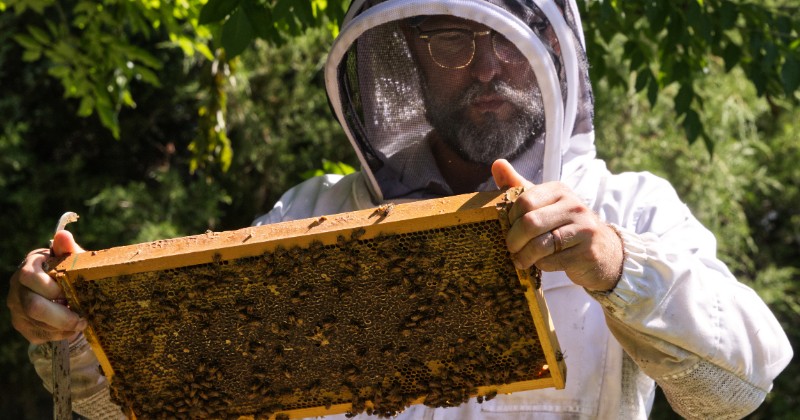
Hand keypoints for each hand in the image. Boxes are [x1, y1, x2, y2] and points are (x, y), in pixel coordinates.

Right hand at [7, 230, 87, 343]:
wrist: (60, 288)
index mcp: (28, 268)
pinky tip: (71, 329)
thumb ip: (67, 249)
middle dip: (62, 316)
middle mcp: (17, 289)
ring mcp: (17, 309)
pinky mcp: (22, 326)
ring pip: (38, 325)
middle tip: (83, 319)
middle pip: (33, 307)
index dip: (52, 288)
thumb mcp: (71, 259)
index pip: (30, 277)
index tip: (71, 292)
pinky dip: (59, 335)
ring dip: (64, 327)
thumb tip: (64, 235)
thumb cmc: (68, 271)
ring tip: (81, 322)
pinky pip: (39, 335)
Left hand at [492, 159, 623, 290]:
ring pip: (539, 245)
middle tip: (511, 249)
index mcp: (560, 190)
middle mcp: (574, 206)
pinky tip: (542, 264)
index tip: (509, 229)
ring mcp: (583, 229)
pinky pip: (551, 261)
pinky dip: (541, 265)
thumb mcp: (544, 204)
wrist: (604, 251)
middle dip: (513, 240)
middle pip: (530, 223)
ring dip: (524, 256)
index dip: (510, 219)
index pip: (524, 201)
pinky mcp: (587, 252)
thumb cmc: (565, 226)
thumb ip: (519, 186)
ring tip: (521, 260)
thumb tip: (497, 164)